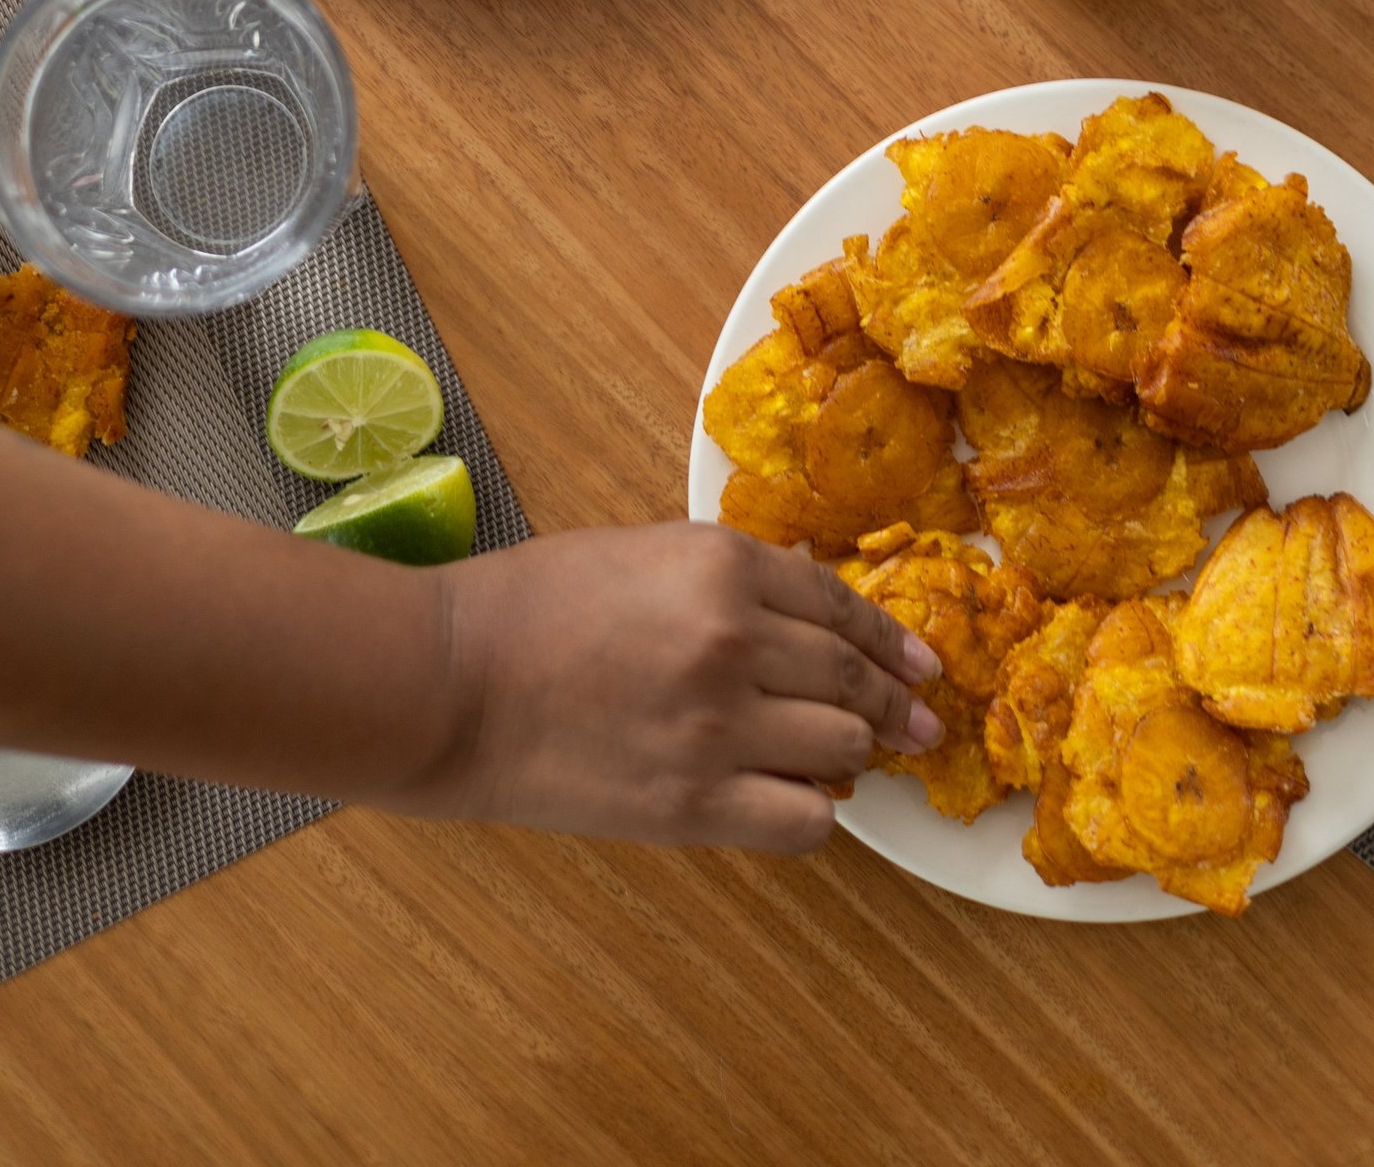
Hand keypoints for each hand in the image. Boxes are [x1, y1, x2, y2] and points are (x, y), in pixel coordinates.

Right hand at [413, 522, 943, 852]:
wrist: (451, 681)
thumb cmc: (530, 606)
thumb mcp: (646, 554)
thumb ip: (729, 582)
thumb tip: (806, 619)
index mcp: (722, 563)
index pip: (839, 604)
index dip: (891, 638)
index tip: (922, 662)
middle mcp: (735, 638)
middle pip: (851, 678)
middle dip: (896, 703)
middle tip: (921, 722)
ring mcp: (718, 725)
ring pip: (840, 748)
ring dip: (853, 755)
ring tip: (850, 762)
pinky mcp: (692, 803)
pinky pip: (801, 820)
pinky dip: (814, 813)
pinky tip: (799, 801)